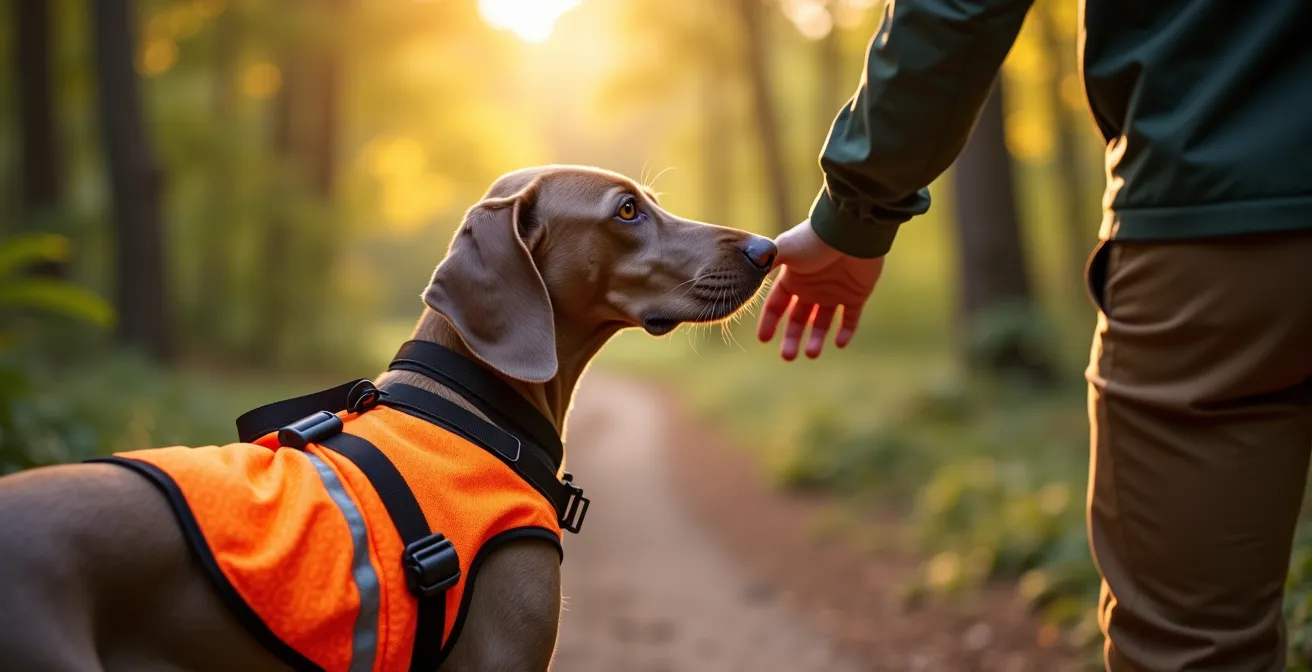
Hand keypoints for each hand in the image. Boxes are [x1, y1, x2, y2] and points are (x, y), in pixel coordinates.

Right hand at [757, 219, 883, 359]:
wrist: (849, 231)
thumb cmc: (813, 240)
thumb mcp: (783, 250)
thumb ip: (765, 264)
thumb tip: (745, 275)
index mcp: (793, 278)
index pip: (777, 305)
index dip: (769, 322)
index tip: (764, 340)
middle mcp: (812, 287)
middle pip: (798, 319)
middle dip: (792, 338)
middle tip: (787, 357)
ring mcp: (835, 292)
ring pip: (822, 323)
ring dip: (816, 340)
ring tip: (811, 354)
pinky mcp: (857, 294)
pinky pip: (851, 318)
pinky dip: (846, 332)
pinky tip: (838, 343)